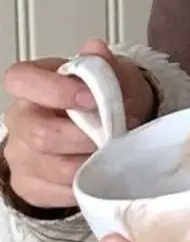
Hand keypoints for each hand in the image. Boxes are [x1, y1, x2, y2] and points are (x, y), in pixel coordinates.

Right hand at [2, 39, 155, 208]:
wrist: (112, 126)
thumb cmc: (109, 96)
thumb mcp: (117, 75)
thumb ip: (107, 64)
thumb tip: (95, 48)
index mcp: (34, 83)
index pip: (21, 79)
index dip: (54, 90)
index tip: (92, 98)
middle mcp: (20, 118)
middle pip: (39, 134)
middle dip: (83, 136)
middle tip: (112, 133)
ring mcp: (20, 154)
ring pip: (51, 168)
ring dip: (89, 162)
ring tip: (113, 152)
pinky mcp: (29, 185)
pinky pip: (54, 193)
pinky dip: (84, 184)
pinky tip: (100, 171)